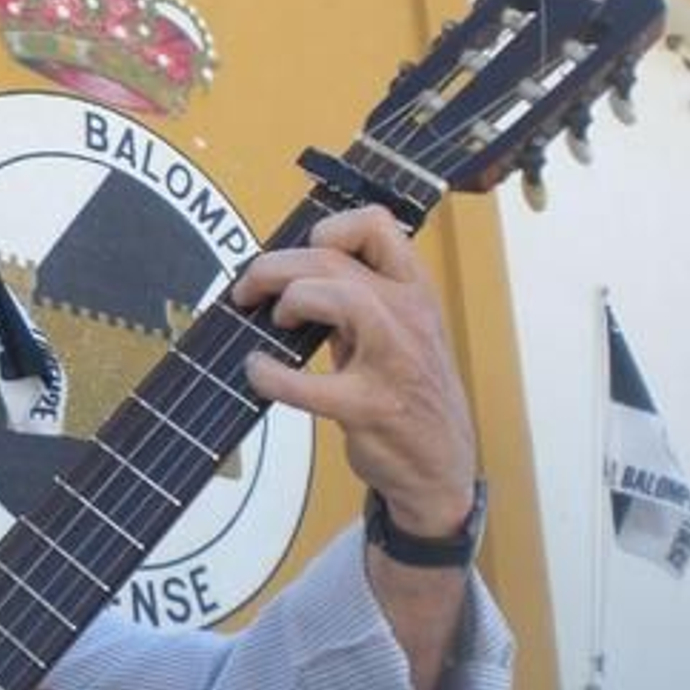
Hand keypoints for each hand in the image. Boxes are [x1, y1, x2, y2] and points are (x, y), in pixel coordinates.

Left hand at [229, 205, 476, 535]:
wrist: (440, 464)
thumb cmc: (407, 391)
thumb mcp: (396, 331)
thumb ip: (356, 300)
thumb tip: (286, 275)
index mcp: (413, 290)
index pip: (376, 225)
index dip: (328, 229)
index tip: (300, 254)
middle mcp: (409, 315)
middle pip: (333, 260)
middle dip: (276, 267)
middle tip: (249, 291)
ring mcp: (393, 361)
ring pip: (338, 296)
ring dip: (290, 300)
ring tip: (274, 321)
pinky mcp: (370, 407)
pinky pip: (309, 383)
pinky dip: (271, 375)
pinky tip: (257, 372)